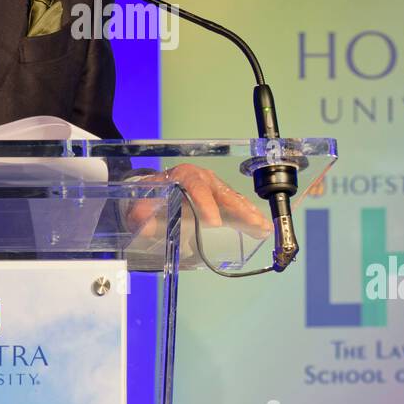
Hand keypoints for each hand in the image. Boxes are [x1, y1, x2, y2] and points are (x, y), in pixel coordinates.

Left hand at [126, 163, 271, 241]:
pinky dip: (249, 217)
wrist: (155, 191)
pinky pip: (237, 207)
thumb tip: (142, 223)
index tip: (213, 222)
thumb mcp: (141, 203)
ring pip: (234, 199)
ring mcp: (214, 188)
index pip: (195, 186)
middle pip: (222, 192)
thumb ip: (140, 213)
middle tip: (252, 223)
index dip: (205, 202)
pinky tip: (262, 228)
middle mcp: (203, 178)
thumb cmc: (152, 195)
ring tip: (263, 227)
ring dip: (249, 213)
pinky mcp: (221, 200)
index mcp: (183, 175)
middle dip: (238, 208)